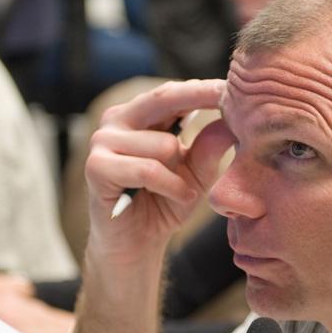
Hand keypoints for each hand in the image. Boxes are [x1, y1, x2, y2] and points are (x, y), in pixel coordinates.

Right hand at [84, 79, 233, 263]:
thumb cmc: (165, 202)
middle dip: (199, 99)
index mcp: (139, 115)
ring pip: (163, 144)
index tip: (236, 88)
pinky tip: (177, 198)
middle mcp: (117, 120)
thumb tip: (232, 119)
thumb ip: (210, 146)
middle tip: (231, 106)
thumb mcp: (197, 173)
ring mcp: (102, 141)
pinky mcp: (96, 167)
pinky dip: (170, 187)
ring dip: (182, 175)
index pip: (173, 92)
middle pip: (163, 99)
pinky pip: (147, 170)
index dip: (204, 89)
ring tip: (181, 193)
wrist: (137, 244)